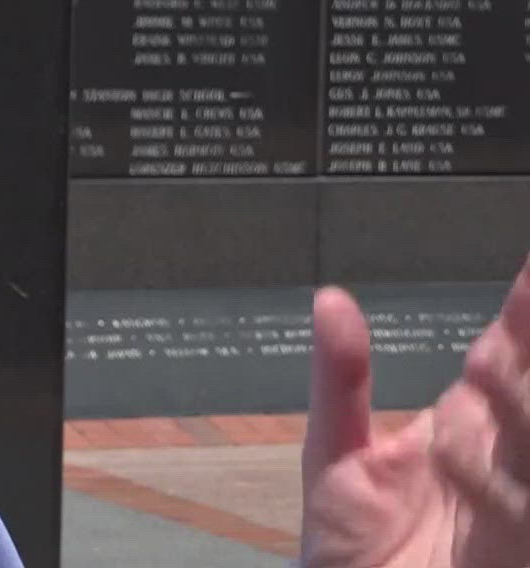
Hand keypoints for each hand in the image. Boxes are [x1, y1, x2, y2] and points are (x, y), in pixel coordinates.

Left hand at [302, 257, 529, 566]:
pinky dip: (521, 475)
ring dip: (529, 396)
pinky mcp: (522, 539)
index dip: (524, 314)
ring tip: (515, 356)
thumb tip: (331, 298)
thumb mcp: (336, 452)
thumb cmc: (352, 542)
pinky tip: (504, 431)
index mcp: (465, 424)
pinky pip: (528, 503)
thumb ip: (340, 379)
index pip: (505, 357)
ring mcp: (518, 497)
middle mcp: (503, 453)